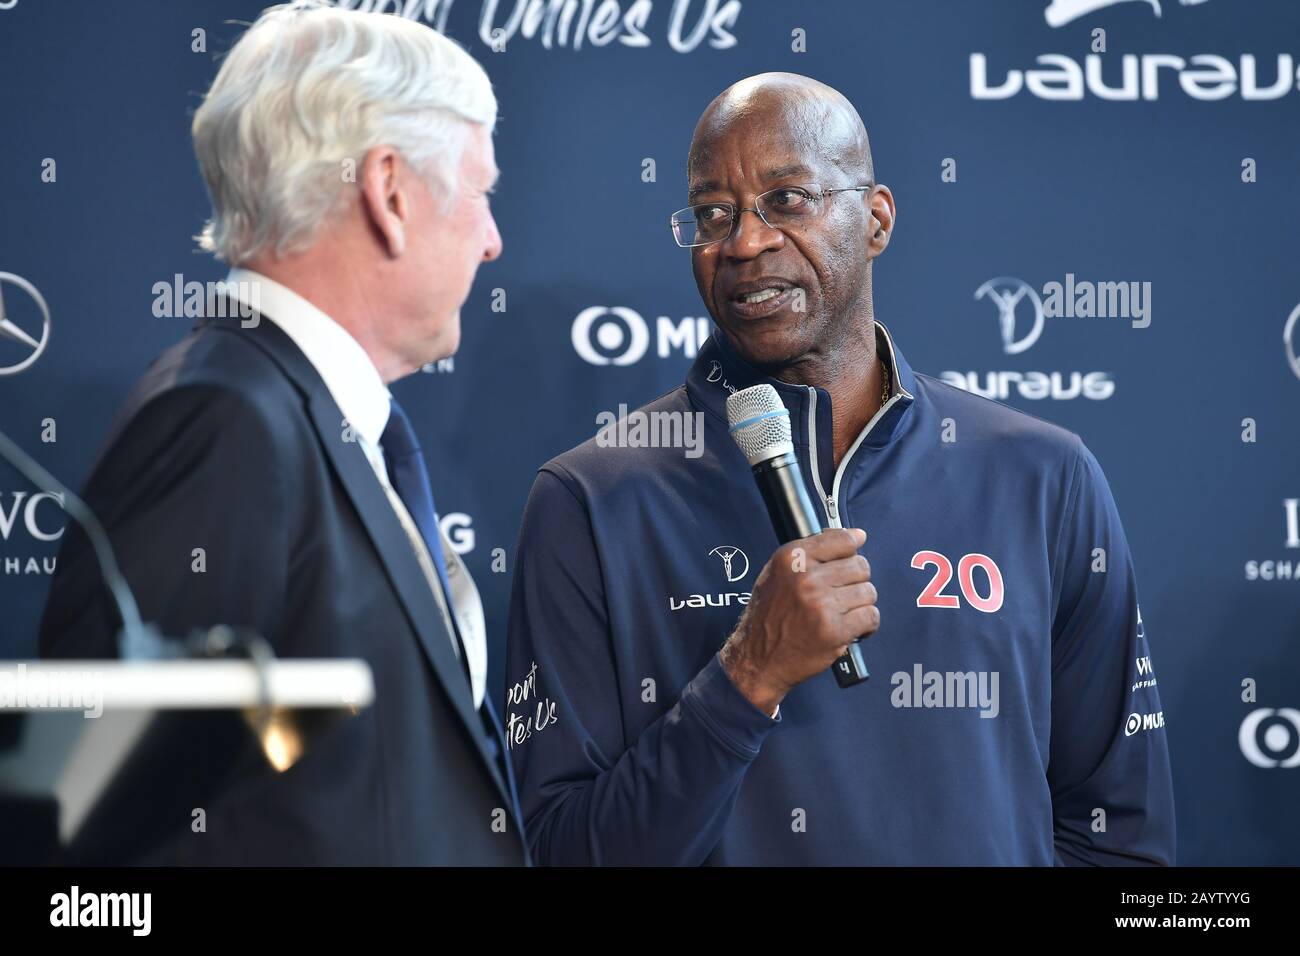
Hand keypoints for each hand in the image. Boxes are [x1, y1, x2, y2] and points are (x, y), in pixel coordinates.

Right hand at [720, 528, 878, 714]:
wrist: (757, 658)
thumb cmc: (769, 615)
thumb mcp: (778, 573)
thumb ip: (812, 553)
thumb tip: (855, 536)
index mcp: (792, 558)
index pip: (842, 539)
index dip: (853, 547)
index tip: (853, 554)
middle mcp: (806, 578)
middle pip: (860, 566)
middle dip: (856, 581)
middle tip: (841, 595)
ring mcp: (821, 604)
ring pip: (868, 592)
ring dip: (860, 604)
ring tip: (843, 613)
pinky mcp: (834, 630)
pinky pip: (870, 617)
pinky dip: (866, 625)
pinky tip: (851, 628)